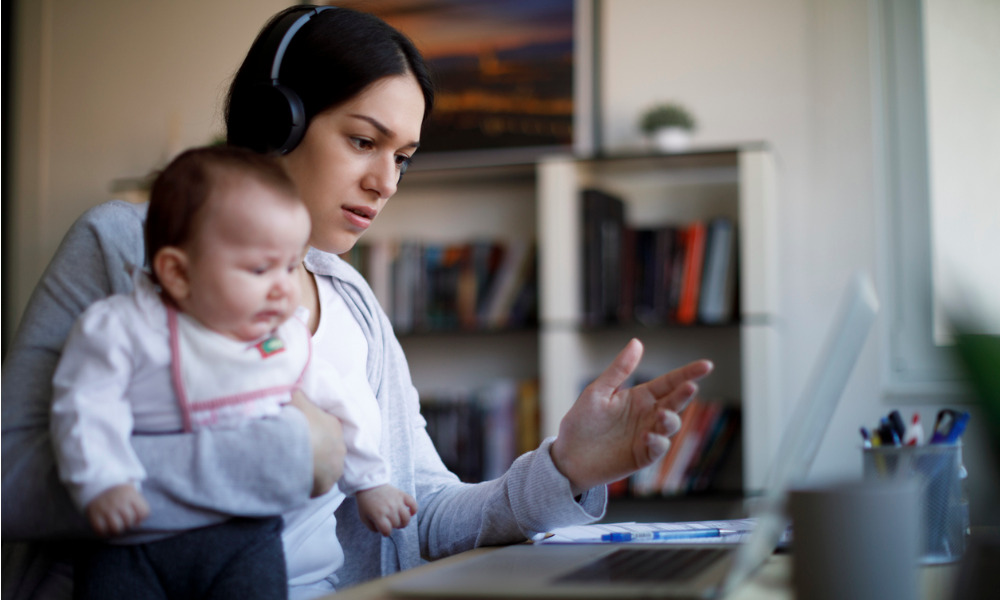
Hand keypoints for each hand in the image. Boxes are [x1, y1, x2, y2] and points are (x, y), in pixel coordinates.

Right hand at [86, 484, 149, 536]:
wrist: (97, 485)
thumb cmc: (119, 494)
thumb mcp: (131, 493)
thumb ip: (138, 506)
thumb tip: (138, 524)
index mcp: (130, 494)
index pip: (143, 512)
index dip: (140, 517)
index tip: (135, 516)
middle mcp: (118, 500)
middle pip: (129, 521)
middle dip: (128, 524)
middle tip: (123, 522)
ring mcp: (105, 507)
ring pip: (116, 527)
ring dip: (116, 530)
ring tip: (115, 526)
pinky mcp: (93, 513)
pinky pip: (100, 529)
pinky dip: (103, 532)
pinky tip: (105, 528)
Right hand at [289, 390, 345, 497]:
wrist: (289, 449)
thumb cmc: (294, 421)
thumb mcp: (295, 399)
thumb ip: (298, 394)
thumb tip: (297, 387)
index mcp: (335, 426)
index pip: (327, 427)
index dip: (313, 430)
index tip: (300, 432)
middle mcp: (339, 448)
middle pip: (327, 448)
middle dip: (314, 449)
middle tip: (295, 449)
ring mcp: (334, 469)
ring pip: (324, 468)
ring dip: (312, 467)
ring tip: (293, 465)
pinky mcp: (325, 487)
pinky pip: (317, 485)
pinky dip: (307, 483)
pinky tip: (294, 478)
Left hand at [355, 485, 417, 536]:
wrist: (369, 484)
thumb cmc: (366, 502)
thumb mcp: (364, 517)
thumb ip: (372, 528)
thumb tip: (383, 531)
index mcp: (378, 515)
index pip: (387, 531)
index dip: (386, 533)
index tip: (384, 530)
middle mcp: (389, 509)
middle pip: (397, 524)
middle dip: (393, 526)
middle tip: (390, 522)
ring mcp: (397, 501)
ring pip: (406, 518)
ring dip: (404, 522)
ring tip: (400, 520)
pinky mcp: (402, 495)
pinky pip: (413, 504)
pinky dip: (413, 510)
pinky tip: (410, 512)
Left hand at [550, 338, 712, 494]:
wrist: (568, 455)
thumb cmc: (582, 421)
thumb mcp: (598, 392)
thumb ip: (619, 370)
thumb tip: (637, 342)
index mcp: (640, 396)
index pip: (669, 382)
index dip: (688, 373)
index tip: (707, 365)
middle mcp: (648, 414)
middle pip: (674, 402)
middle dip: (685, 394)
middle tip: (690, 386)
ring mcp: (648, 435)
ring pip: (670, 425)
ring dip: (671, 419)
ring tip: (663, 416)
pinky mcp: (642, 455)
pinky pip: (658, 448)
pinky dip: (658, 442)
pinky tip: (649, 436)